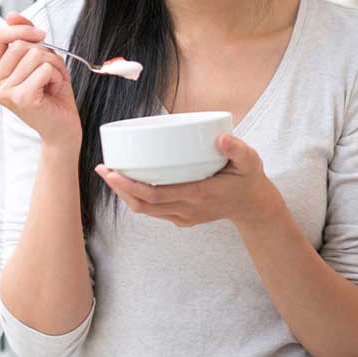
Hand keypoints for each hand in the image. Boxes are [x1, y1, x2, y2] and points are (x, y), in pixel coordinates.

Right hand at [0, 12, 81, 152]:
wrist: (61, 127)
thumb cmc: (50, 94)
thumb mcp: (37, 59)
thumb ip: (24, 37)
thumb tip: (11, 14)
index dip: (21, 29)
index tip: (41, 35)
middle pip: (20, 45)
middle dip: (45, 53)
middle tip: (50, 72)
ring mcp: (4, 92)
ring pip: (34, 55)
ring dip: (53, 65)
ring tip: (52, 82)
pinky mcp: (21, 98)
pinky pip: (44, 69)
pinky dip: (56, 76)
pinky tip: (53, 90)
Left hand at [96, 133, 280, 229]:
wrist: (255, 207)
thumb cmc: (248, 179)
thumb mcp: (250, 162)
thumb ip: (238, 150)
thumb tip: (221, 138)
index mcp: (198, 194)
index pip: (154, 195)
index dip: (129, 185)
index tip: (111, 171)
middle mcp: (186, 209)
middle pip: (142, 204)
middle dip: (119, 188)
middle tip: (103, 168)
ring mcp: (183, 216)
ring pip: (145, 210)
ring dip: (125, 194)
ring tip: (110, 174)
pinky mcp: (182, 218)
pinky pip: (154, 211)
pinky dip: (138, 199)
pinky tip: (128, 183)